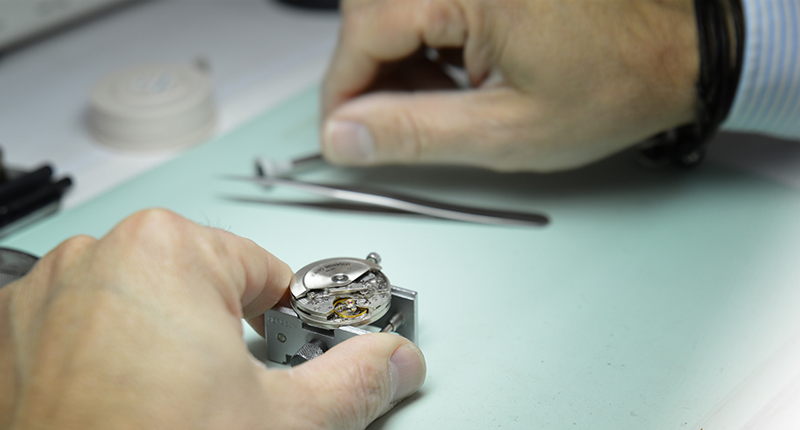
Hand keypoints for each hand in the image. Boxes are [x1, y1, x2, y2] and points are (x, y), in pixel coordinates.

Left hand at [0, 209, 424, 429]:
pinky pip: (85, 326)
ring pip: (141, 301)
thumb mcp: (281, 421)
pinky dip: (111, 356)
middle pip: (199, 282)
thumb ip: (352, 381)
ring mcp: (43, 297)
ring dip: (164, 342)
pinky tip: (126, 404)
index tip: (288, 346)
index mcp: (165, 249)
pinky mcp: (12, 337)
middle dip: (222, 333)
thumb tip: (395, 361)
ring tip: (169, 401)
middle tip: (222, 391)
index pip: (262, 268)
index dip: (286, 317)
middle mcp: (94, 256)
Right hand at [321, 0, 698, 171]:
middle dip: (372, 76)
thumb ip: (414, 133)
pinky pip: (431, 1)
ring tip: (445, 102)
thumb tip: (344, 138)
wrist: (676, 51)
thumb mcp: (505, 131)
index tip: (341, 135)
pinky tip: (459, 74)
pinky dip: (429, 41)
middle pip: (373, 12)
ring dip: (401, 60)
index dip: (342, 91)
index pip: (364, 29)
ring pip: (398, 7)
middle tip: (394, 126)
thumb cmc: (613, 85)